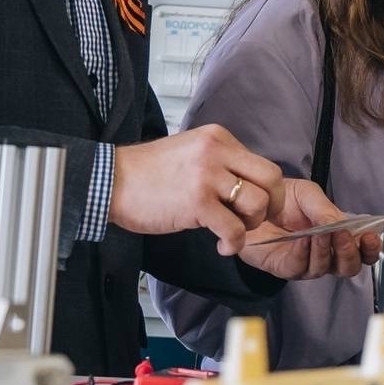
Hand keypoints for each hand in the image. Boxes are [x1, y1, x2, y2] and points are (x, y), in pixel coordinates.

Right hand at [109, 125, 285, 254]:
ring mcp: (207, 176)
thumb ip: (219, 162)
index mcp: (218, 138)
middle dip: (272, 205)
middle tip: (257, 221)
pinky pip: (234, 228)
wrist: (111, 181)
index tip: (260, 206)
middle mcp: (217, 152)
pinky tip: (222, 246)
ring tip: (233, 232)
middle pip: (272, 178)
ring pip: (257, 203)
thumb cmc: (147, 173)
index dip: (267, 190)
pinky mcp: (197, 203)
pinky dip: (234, 243)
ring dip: (251, 225)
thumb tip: (246, 184)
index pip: (262, 163)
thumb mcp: (190, 152)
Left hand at [235, 179, 383, 281]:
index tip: (371, 237)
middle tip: (344, 235)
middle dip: (350, 253)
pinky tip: (303, 239)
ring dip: (325, 250)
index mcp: (339, 236)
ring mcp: (306, 263)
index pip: (363, 251)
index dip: (372, 249)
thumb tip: (339, 224)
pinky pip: (299, 267)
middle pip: (348, 267)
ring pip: (324, 268)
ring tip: (321, 232)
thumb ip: (325, 208)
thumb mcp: (308, 194)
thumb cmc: (282, 199)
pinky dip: (304, 252)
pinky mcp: (284, 268)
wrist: (248, 203)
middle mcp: (326, 254)